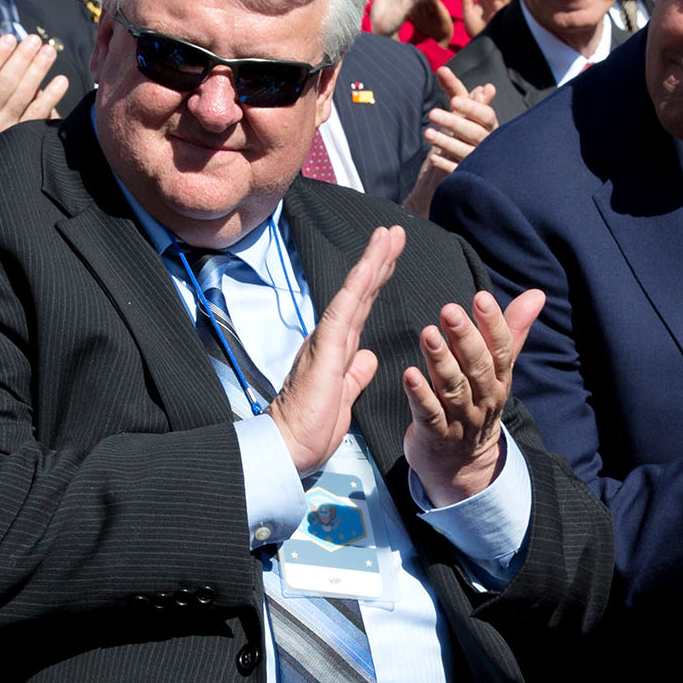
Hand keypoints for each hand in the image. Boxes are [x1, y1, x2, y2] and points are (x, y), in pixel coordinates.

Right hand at [0, 34, 66, 147]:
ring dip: (38, 70)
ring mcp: (4, 131)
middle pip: (6, 81)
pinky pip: (38, 116)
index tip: (9, 38)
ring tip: (49, 51)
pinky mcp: (20, 141)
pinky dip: (51, 97)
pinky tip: (60, 81)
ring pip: (24, 95)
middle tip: (35, 40)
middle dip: (23, 57)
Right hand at [267, 225, 400, 474]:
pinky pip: (343, 311)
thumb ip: (356, 375)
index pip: (362, 309)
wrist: (287, 450)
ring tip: (389, 235)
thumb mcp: (345, 400)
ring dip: (372, 262)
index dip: (377, 281)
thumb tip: (369, 357)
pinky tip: (369, 265)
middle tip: (395, 232)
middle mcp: (331, 339)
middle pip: (360, 292)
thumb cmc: (309, 432)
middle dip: (379, 260)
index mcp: (338, 351)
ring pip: (353, 293)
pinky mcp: (324, 351)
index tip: (392, 257)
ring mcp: (326, 342)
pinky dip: (356, 286)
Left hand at [401, 287, 542, 505]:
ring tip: (428, 334)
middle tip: (449, 311)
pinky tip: (409, 374)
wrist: (463, 467)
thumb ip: (511, 331)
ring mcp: (460, 419)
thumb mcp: (497, 371)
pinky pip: (429, 414)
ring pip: (453, 388)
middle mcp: (484, 399)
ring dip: (440, 361)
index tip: (482, 298)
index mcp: (499, 380)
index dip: (493, 324)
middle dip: (464, 338)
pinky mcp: (435, 435)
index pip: (500, 350)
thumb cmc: (476, 404)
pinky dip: (420, 394)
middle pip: (477, 367)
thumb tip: (536, 294)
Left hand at [402, 68, 497, 214]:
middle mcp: (488, 142)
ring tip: (427, 133)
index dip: (471, 107)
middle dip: (453, 122)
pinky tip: (432, 157)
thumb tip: (443, 69)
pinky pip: (459, 171)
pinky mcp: (470, 176)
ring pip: (466, 152)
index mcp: (490, 124)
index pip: (485, 114)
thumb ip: (454, 90)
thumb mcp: (460, 109)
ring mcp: (481, 161)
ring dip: (446, 142)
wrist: (466, 163)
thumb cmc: (465, 129)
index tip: (453, 101)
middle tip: (432, 114)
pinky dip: (446, 164)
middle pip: (474, 132)